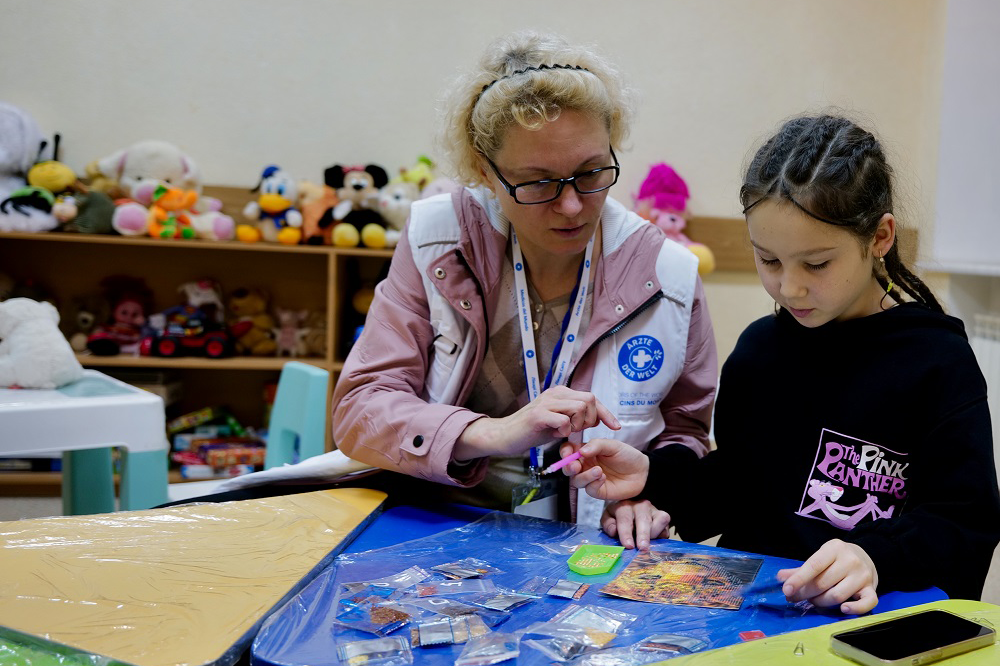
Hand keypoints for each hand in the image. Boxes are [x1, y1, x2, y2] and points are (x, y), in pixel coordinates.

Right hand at [454, 386, 619, 460]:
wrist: (505, 435)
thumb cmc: (532, 430)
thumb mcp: (559, 422)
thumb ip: (576, 417)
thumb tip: (597, 417)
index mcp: (561, 393)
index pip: (592, 398)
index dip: (607, 413)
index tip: (616, 426)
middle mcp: (555, 393)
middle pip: (589, 399)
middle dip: (590, 419)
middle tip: (578, 431)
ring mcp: (546, 402)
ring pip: (579, 407)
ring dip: (577, 425)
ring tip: (564, 433)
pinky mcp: (538, 415)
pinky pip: (563, 421)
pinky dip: (564, 431)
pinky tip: (555, 435)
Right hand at [560, 438, 648, 500]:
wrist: (642, 472)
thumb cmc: (627, 456)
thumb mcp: (613, 445)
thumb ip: (596, 445)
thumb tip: (581, 451)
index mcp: (586, 452)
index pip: (569, 451)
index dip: (565, 452)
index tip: (568, 453)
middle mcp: (586, 466)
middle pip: (568, 468)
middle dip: (568, 467)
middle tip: (575, 466)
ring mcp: (591, 479)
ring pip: (576, 480)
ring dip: (584, 476)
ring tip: (598, 471)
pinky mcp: (598, 491)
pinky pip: (589, 489)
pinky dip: (593, 484)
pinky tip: (603, 478)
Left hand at [601, 499, 670, 550]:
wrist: (628, 507)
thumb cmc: (617, 516)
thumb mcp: (608, 519)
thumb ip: (609, 525)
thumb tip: (614, 532)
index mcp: (624, 505)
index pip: (625, 519)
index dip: (626, 533)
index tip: (628, 545)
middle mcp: (641, 505)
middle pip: (644, 519)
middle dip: (643, 535)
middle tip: (642, 547)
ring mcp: (654, 510)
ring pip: (660, 520)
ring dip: (654, 534)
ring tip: (646, 543)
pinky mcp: (663, 517)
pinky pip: (666, 528)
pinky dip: (662, 536)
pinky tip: (654, 541)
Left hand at [777, 539, 878, 613]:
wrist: (866, 556)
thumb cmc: (837, 559)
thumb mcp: (820, 558)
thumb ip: (801, 569)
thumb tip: (780, 577)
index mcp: (834, 548)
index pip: (814, 565)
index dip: (799, 579)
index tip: (786, 590)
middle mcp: (850, 560)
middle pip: (823, 583)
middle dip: (805, 593)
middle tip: (795, 598)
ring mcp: (863, 575)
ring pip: (838, 595)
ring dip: (821, 602)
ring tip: (814, 601)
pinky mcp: (873, 589)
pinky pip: (867, 603)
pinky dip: (855, 609)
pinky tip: (843, 609)